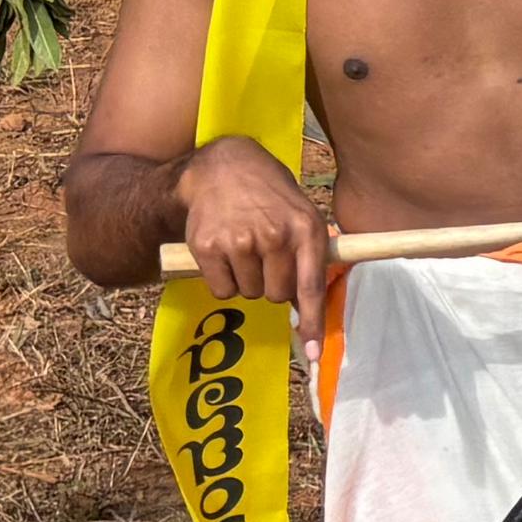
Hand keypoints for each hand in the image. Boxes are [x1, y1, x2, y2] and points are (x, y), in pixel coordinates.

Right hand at [178, 136, 334, 329]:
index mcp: (306, 229)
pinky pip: (221, 290)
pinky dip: (223, 281)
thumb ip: (311, 258)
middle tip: (266, 259)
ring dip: (247, 281)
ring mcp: (240, 242)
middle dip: (273, 286)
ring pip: (249, 294)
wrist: (224, 168)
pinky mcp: (208, 247)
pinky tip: (225, 253)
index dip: (312, 322)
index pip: (310, 287)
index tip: (313, 354)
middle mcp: (274, 236)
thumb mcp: (302, 215)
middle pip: (276, 296)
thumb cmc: (271, 197)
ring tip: (245, 249)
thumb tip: (307, 308)